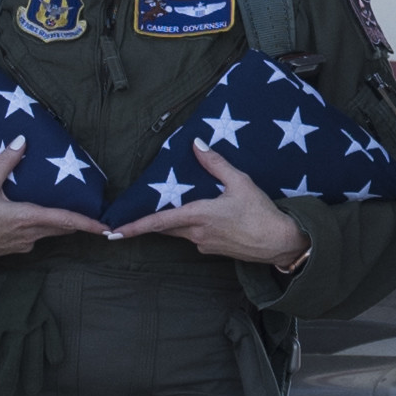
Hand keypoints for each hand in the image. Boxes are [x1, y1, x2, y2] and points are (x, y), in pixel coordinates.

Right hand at [0, 141, 106, 262]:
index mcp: (27, 218)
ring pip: (50, 233)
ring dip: (60, 224)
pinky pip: (35, 237)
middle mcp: (30, 235)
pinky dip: (41, 227)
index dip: (88, 223)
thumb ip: (5, 163)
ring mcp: (22, 244)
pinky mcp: (13, 249)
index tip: (106, 227)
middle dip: (78, 222)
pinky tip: (32, 218)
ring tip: (68, 211)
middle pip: (62, 228)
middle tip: (94, 215)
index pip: (66, 221)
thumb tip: (22, 141)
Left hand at [110, 140, 305, 271]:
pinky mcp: (215, 251)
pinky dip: (194, 226)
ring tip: (179, 206)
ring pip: (181, 231)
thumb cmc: (261, 213)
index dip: (134, 226)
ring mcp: (205, 245)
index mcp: (198, 217)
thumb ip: (215, 164)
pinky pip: (196, 237)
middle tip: (133, 217)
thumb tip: (197, 145)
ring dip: (175, 221)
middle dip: (150, 222)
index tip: (114, 232)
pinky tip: (208, 216)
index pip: (158, 222)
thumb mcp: (240, 182)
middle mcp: (196, 235)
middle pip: (166, 227)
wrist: (281, 243)